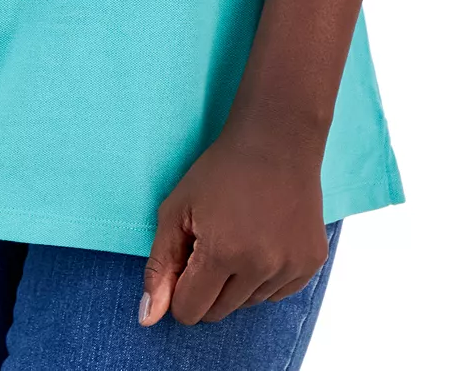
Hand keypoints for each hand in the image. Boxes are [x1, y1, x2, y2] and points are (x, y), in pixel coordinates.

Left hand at [140, 126, 328, 325]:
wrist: (276, 140)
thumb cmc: (221, 170)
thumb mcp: (176, 209)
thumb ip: (160, 265)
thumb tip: (147, 318)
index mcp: (223, 252)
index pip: (190, 311)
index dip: (180, 288)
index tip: (185, 260)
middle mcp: (261, 266)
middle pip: (218, 312)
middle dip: (206, 287)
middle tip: (211, 242)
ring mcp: (291, 266)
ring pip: (248, 304)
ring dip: (237, 282)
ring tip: (239, 235)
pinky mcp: (311, 262)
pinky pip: (276, 293)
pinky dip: (264, 277)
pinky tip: (263, 238)